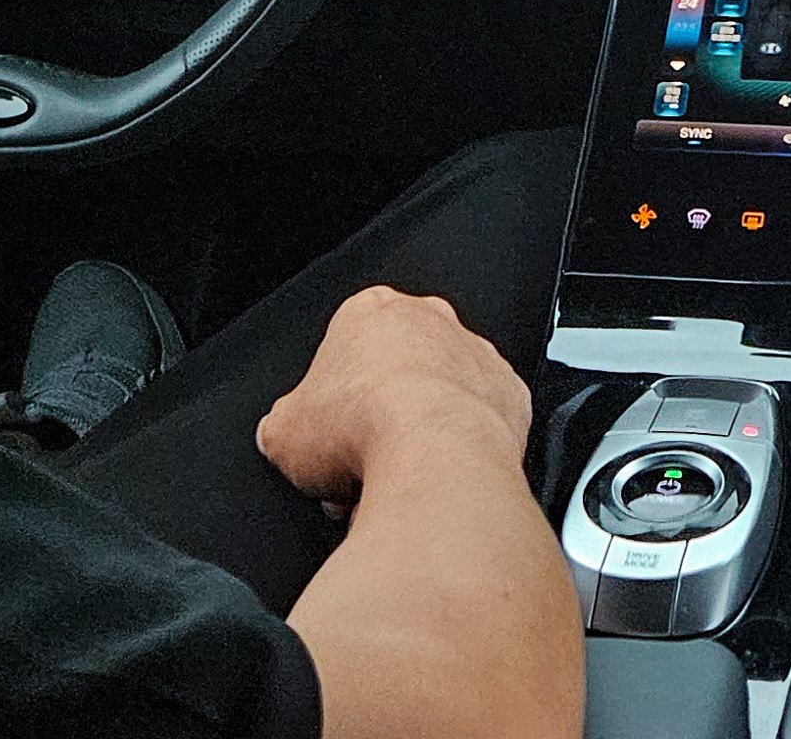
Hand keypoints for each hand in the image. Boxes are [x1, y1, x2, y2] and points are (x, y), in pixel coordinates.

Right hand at [256, 286, 529, 507]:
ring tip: (398, 478)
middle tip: (360, 460)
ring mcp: (475, 354)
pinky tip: (440, 478)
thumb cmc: (363, 431)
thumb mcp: (283, 433)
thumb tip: (280, 439)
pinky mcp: (510, 394)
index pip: (345, 347)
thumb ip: (282, 424)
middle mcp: (429, 321)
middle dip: (378, 412)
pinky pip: (483, 420)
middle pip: (396, 367)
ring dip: (423, 429)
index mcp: (369, 312)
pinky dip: (464, 448)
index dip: (332, 401)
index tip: (329, 436)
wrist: (434, 458)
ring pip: (442, 392)